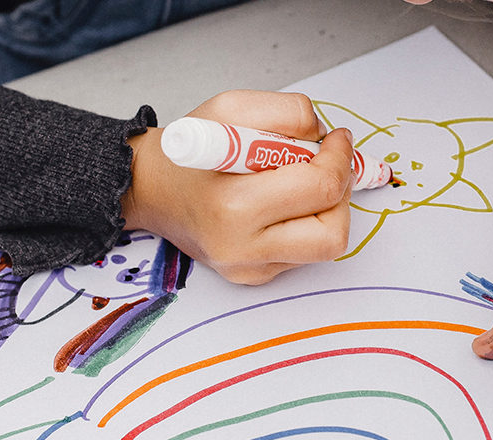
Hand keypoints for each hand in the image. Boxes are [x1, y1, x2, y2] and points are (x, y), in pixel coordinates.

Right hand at [121, 90, 353, 284]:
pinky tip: (285, 205)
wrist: (150, 190)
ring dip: (329, 210)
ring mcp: (248, 269)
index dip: (341, 159)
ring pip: (324, 248)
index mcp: (233, 206)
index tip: (338, 139)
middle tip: (331, 166)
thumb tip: (327, 138)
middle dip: (342, 192)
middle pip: (332, 233)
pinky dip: (307, 224)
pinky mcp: (254, 278)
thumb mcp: (230, 108)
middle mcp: (242, 247)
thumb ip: (286, 113)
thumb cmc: (189, 152)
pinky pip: (303, 254)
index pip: (319, 188)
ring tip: (309, 183)